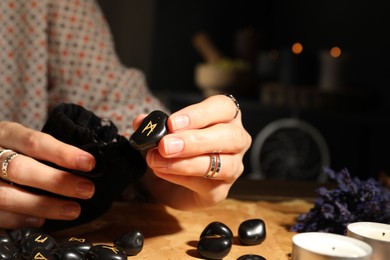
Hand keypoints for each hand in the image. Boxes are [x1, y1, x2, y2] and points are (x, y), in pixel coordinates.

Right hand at [0, 122, 94, 228]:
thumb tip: (86, 163)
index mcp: (6, 134)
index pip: (34, 142)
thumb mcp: (24, 141)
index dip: (62, 153)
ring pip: (6, 196)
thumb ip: (50, 151)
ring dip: (43, 205)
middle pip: (20, 169)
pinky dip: (20, 219)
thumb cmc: (12, 152)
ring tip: (73, 210)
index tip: (89, 163)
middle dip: (56, 181)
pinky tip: (41, 220)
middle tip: (86, 189)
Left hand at [134, 94, 250, 209]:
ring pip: (225, 164)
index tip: (172, 123)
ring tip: (159, 161)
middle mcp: (236, 140)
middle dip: (195, 140)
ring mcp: (233, 166)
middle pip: (230, 136)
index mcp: (225, 117)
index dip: (198, 114)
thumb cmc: (173, 149)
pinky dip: (182, 177)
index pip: (223, 107)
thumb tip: (141, 122)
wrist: (168, 182)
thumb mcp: (161, 133)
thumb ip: (153, 125)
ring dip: (189, 163)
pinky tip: (162, 172)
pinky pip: (208, 184)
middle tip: (165, 145)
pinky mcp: (220, 190)